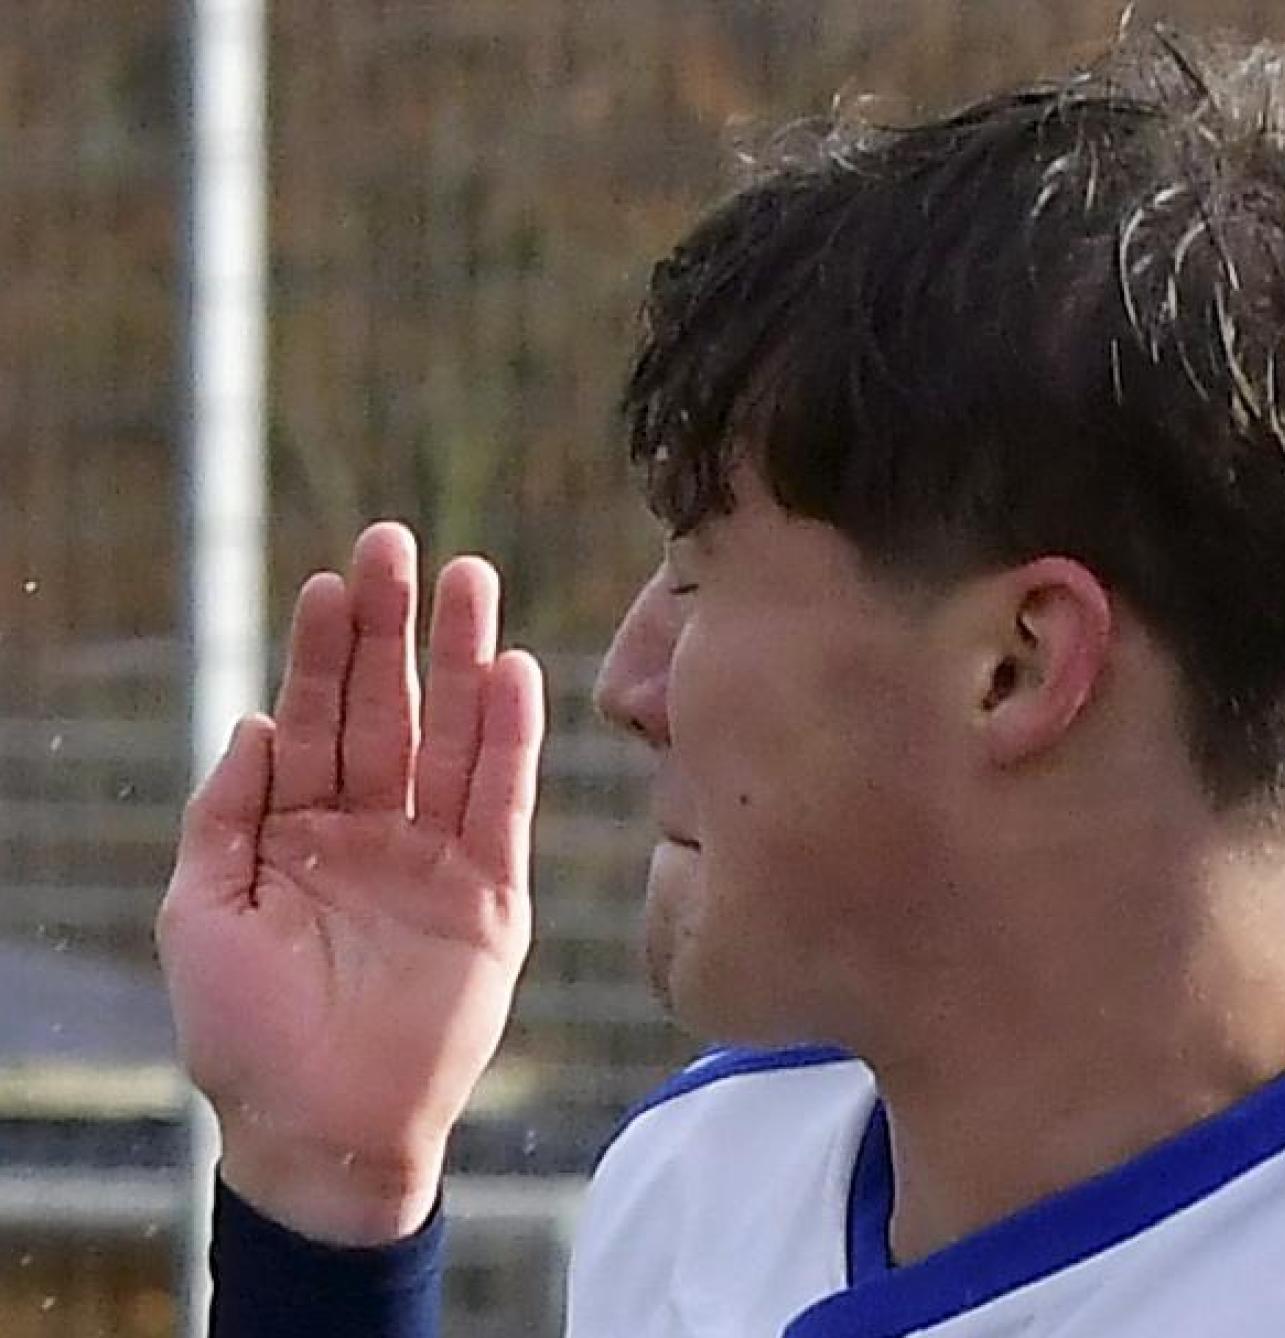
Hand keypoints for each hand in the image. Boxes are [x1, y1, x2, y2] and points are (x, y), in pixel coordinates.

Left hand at [157, 524, 544, 1244]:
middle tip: (397, 545)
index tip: (331, 580)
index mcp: (297, 831)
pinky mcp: (490, 895)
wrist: (321, 1130)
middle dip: (391, 628)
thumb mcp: (202, 914)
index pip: (316, 718)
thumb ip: (225, 815)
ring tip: (470, 579)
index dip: (323, 651)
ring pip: (451, 739)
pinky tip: (510, 673)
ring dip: (461, 660)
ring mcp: (434, 859)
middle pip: (386, 708)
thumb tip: (255, 719)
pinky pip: (500, 803)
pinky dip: (508, 740)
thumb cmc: (245, 1034)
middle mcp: (370, 831)